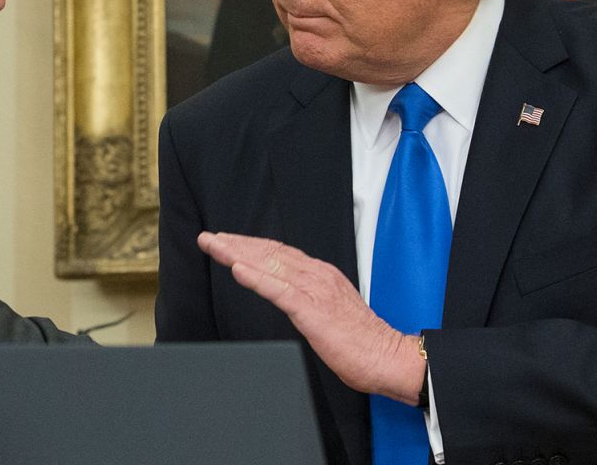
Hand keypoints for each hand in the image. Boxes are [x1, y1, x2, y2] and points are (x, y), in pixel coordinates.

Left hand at [197, 231, 425, 403]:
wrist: (387, 356)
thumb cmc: (361, 341)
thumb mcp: (330, 309)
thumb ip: (310, 297)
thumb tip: (289, 295)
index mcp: (321, 275)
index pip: (279, 252)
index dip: (250, 245)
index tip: (227, 242)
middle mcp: (317, 275)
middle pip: (269, 253)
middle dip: (236, 244)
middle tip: (209, 239)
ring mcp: (315, 290)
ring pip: (269, 265)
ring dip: (237, 254)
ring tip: (214, 247)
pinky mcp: (312, 310)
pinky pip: (278, 290)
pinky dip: (255, 278)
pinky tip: (237, 269)